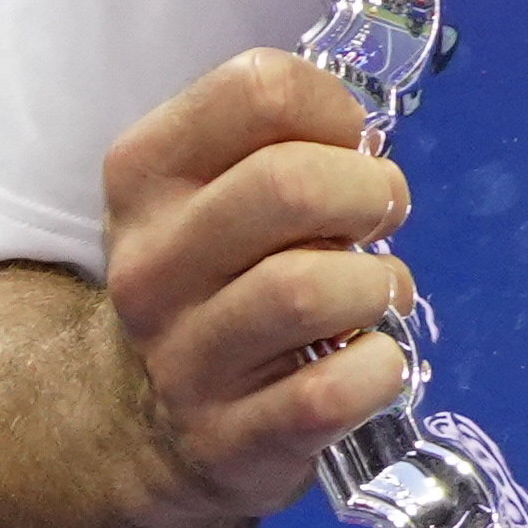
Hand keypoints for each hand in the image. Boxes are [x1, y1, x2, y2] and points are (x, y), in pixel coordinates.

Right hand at [93, 50, 411, 521]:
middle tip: (381, 215)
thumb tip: (369, 143)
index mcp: (146, 176)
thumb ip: (286, 143)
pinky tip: (371, 360)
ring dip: (377, 284)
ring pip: (308, 289)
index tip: (348, 144)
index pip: (257, 88)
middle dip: (369, 191)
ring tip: (376, 293)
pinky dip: (378, 369)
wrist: (148, 422)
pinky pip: (329, 391)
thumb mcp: (218, 191)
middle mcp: (149, 264)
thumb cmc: (224, 276)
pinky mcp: (227, 439)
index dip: (333, 109)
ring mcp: (182, 358)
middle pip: (288, 184)